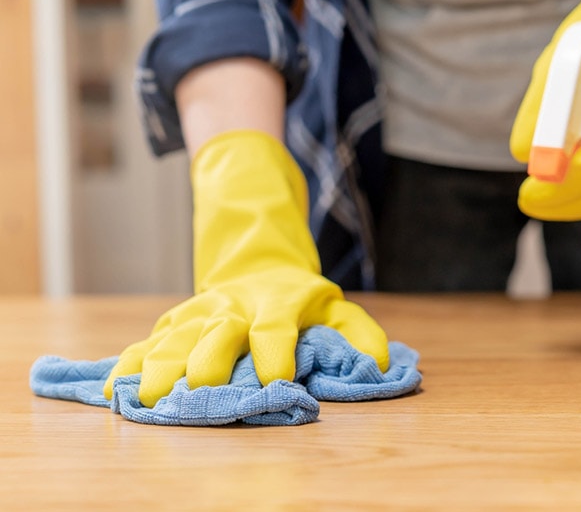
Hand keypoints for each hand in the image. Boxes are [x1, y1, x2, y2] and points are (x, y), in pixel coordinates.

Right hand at [104, 131, 388, 406]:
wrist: (258, 266)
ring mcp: (201, 310)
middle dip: (209, 360)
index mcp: (278, 303)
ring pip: (176, 335)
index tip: (276, 384)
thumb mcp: (336, 308)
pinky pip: (150, 338)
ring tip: (147, 398)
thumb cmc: (301, 299)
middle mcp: (235, 306)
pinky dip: (132, 362)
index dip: (276, 355)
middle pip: (218, 331)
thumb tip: (381, 365)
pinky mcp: (178, 318)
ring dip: (161, 366)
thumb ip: (361, 334)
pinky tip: (115, 388)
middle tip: (199, 391)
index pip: (276, 329)